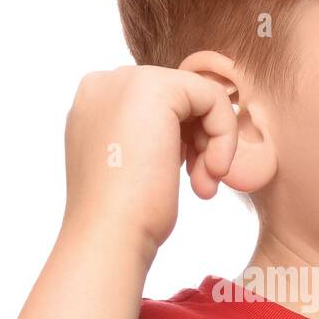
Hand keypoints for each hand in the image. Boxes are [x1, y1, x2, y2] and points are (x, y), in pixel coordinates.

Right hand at [60, 64, 238, 256]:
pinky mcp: (155, 87)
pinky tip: (213, 171)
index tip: (185, 175)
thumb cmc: (122, 218)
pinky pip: (213, 98)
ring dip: (212, 143)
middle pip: (180, 97)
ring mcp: (125, 80)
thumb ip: (144, 135)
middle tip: (200, 183)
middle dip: (199, 140)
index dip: (182, 138)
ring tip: (204, 185)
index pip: (159, 105)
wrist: (109, 237)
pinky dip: (224, 136)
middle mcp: (104, 84)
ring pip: (199, 96)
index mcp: (93, 102)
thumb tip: (176, 125)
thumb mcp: (130, 166)